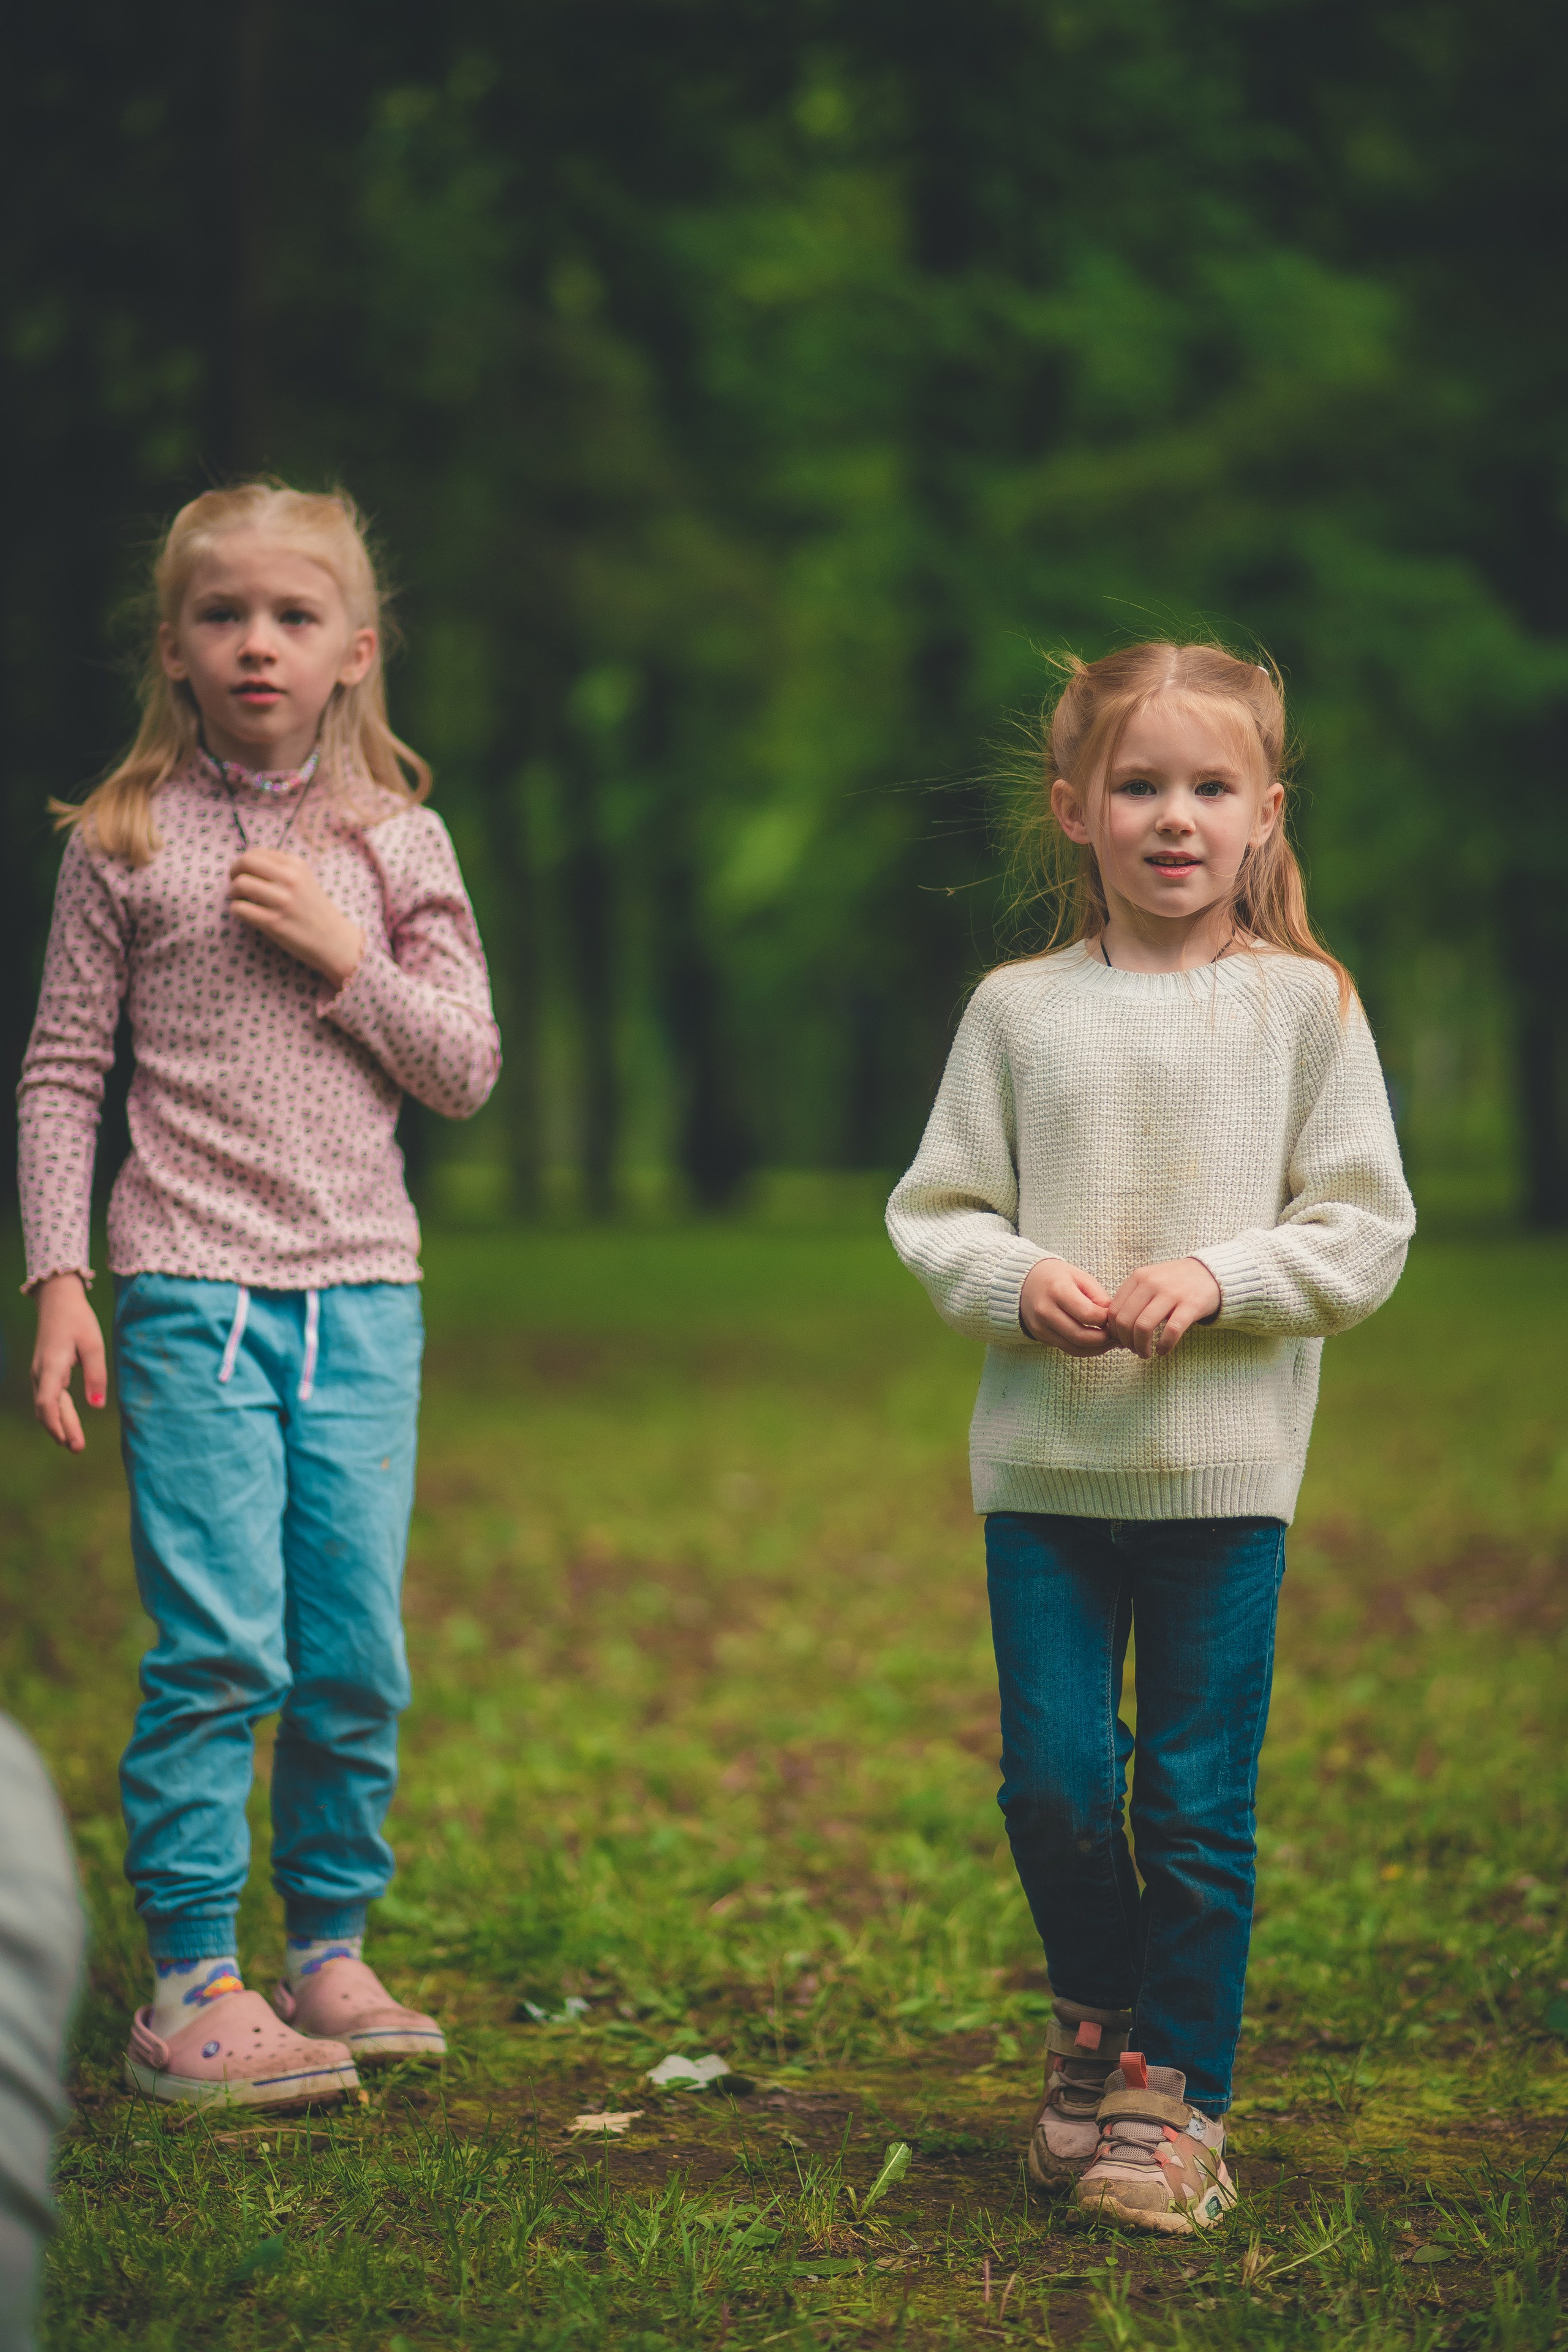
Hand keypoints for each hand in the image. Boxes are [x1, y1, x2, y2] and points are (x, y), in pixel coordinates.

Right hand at [32, 1273, 107, 1451]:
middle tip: (78, 1449)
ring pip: (46, 1405)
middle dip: (62, 1430)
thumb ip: (96, 1375)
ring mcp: (40, 1374)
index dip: (57, 1424)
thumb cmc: (77, 1320)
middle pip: (48, 1409)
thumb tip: (97, 1406)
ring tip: (74, 1444)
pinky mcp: (45, 1373)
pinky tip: (66, 1425)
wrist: (58, 1302)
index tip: (69, 1440)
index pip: (47, 1402)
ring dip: (58, 1425)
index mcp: (52, 1366)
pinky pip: (48, 1398)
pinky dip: (56, 1414)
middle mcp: (41, 1373)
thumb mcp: (93, 1344)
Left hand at [229, 849, 362, 985]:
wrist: (335, 940)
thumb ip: (279, 869)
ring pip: (239, 885)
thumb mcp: (303, 880)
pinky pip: (240, 909)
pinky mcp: (274, 923)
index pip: (255, 853)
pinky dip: (237, 910)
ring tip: (241, 901)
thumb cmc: (314, 910)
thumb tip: (245, 864)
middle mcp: (289, 879)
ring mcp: (282, 901)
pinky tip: (246, 915)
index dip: (243, 863)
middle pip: (245, 863)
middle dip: (234, 874)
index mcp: (296, 865)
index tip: (244, 875)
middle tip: (236, 886)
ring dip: (234, 894)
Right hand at [1019, 1257, 1114, 1354]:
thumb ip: (1099, 1297)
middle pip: (1081, 1336)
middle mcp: (1045, 1311)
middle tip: (1117, 1334)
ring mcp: (1040, 1327)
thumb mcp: (1081, 1277)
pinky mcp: (1040, 1337)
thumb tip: (1112, 1319)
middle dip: (1105, 1339)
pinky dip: (1086, 1350)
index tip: (1114, 1316)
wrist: (1026, 1283)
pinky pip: (1068, 1350)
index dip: (1107, 1319)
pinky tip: (1096, 1343)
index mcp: (1057, 1290)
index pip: (1088, 1315)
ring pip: (1075, 1348)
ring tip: (1110, 1341)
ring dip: (1097, 1349)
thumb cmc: (1058, 1277)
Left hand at [1105, 1257, 1220, 1358]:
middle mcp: (1152, 1283)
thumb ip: (1131, 1300)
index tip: (1121, 1341)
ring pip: (1143, 1327)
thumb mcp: (1149, 1281)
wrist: (1210, 1273)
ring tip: (1145, 1353)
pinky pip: (1171, 1331)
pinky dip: (1164, 1346)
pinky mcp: (1191, 1305)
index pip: (1114, 1310)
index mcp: (1138, 1277)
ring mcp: (1171, 1293)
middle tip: (1133, 1350)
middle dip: (1126, 1342)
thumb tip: (1115, 1332)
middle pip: (1125, 1321)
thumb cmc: (1174, 1283)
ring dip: (1141, 1347)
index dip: (1114, 1331)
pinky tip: (1163, 1351)